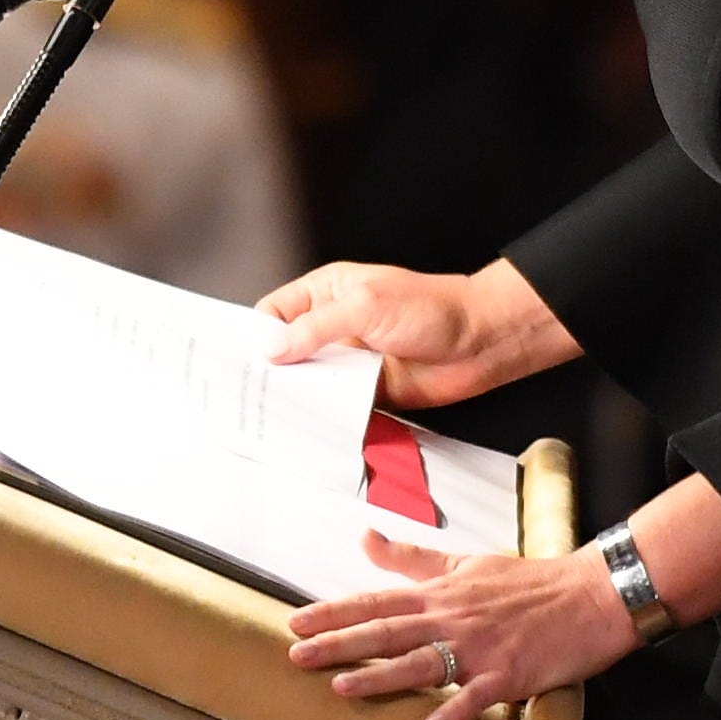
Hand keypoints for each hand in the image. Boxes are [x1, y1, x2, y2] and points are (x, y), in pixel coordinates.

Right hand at [256, 259, 571, 408]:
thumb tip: (273, 348)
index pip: (274, 314)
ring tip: (272, 416)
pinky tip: (310, 426)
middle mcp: (333, 326)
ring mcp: (349, 360)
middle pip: (285, 352)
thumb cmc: (434, 309)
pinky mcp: (365, 391)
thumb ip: (316, 328)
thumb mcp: (366, 307)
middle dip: (268, 371)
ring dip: (295, 397)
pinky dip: (322, 416)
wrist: (481, 343)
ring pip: (307, 382)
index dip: (255, 336)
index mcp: (327, 293)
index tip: (239, 361)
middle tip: (246, 395)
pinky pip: (334, 406)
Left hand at [288, 533, 642, 719]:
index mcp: (442, 594)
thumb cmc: (529, 582)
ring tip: (342, 686)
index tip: (296, 621)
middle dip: (339, 642)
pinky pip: (478, 695)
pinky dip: (455, 710)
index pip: (378, 600)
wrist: (590, 596)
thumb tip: (366, 539)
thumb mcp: (467, 562)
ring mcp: (480, 648)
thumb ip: (414, 559)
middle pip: (388, 631)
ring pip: (422, 662)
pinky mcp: (510, 674)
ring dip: (381, 675)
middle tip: (296, 655)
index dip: (334, 611)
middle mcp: (453, 619)